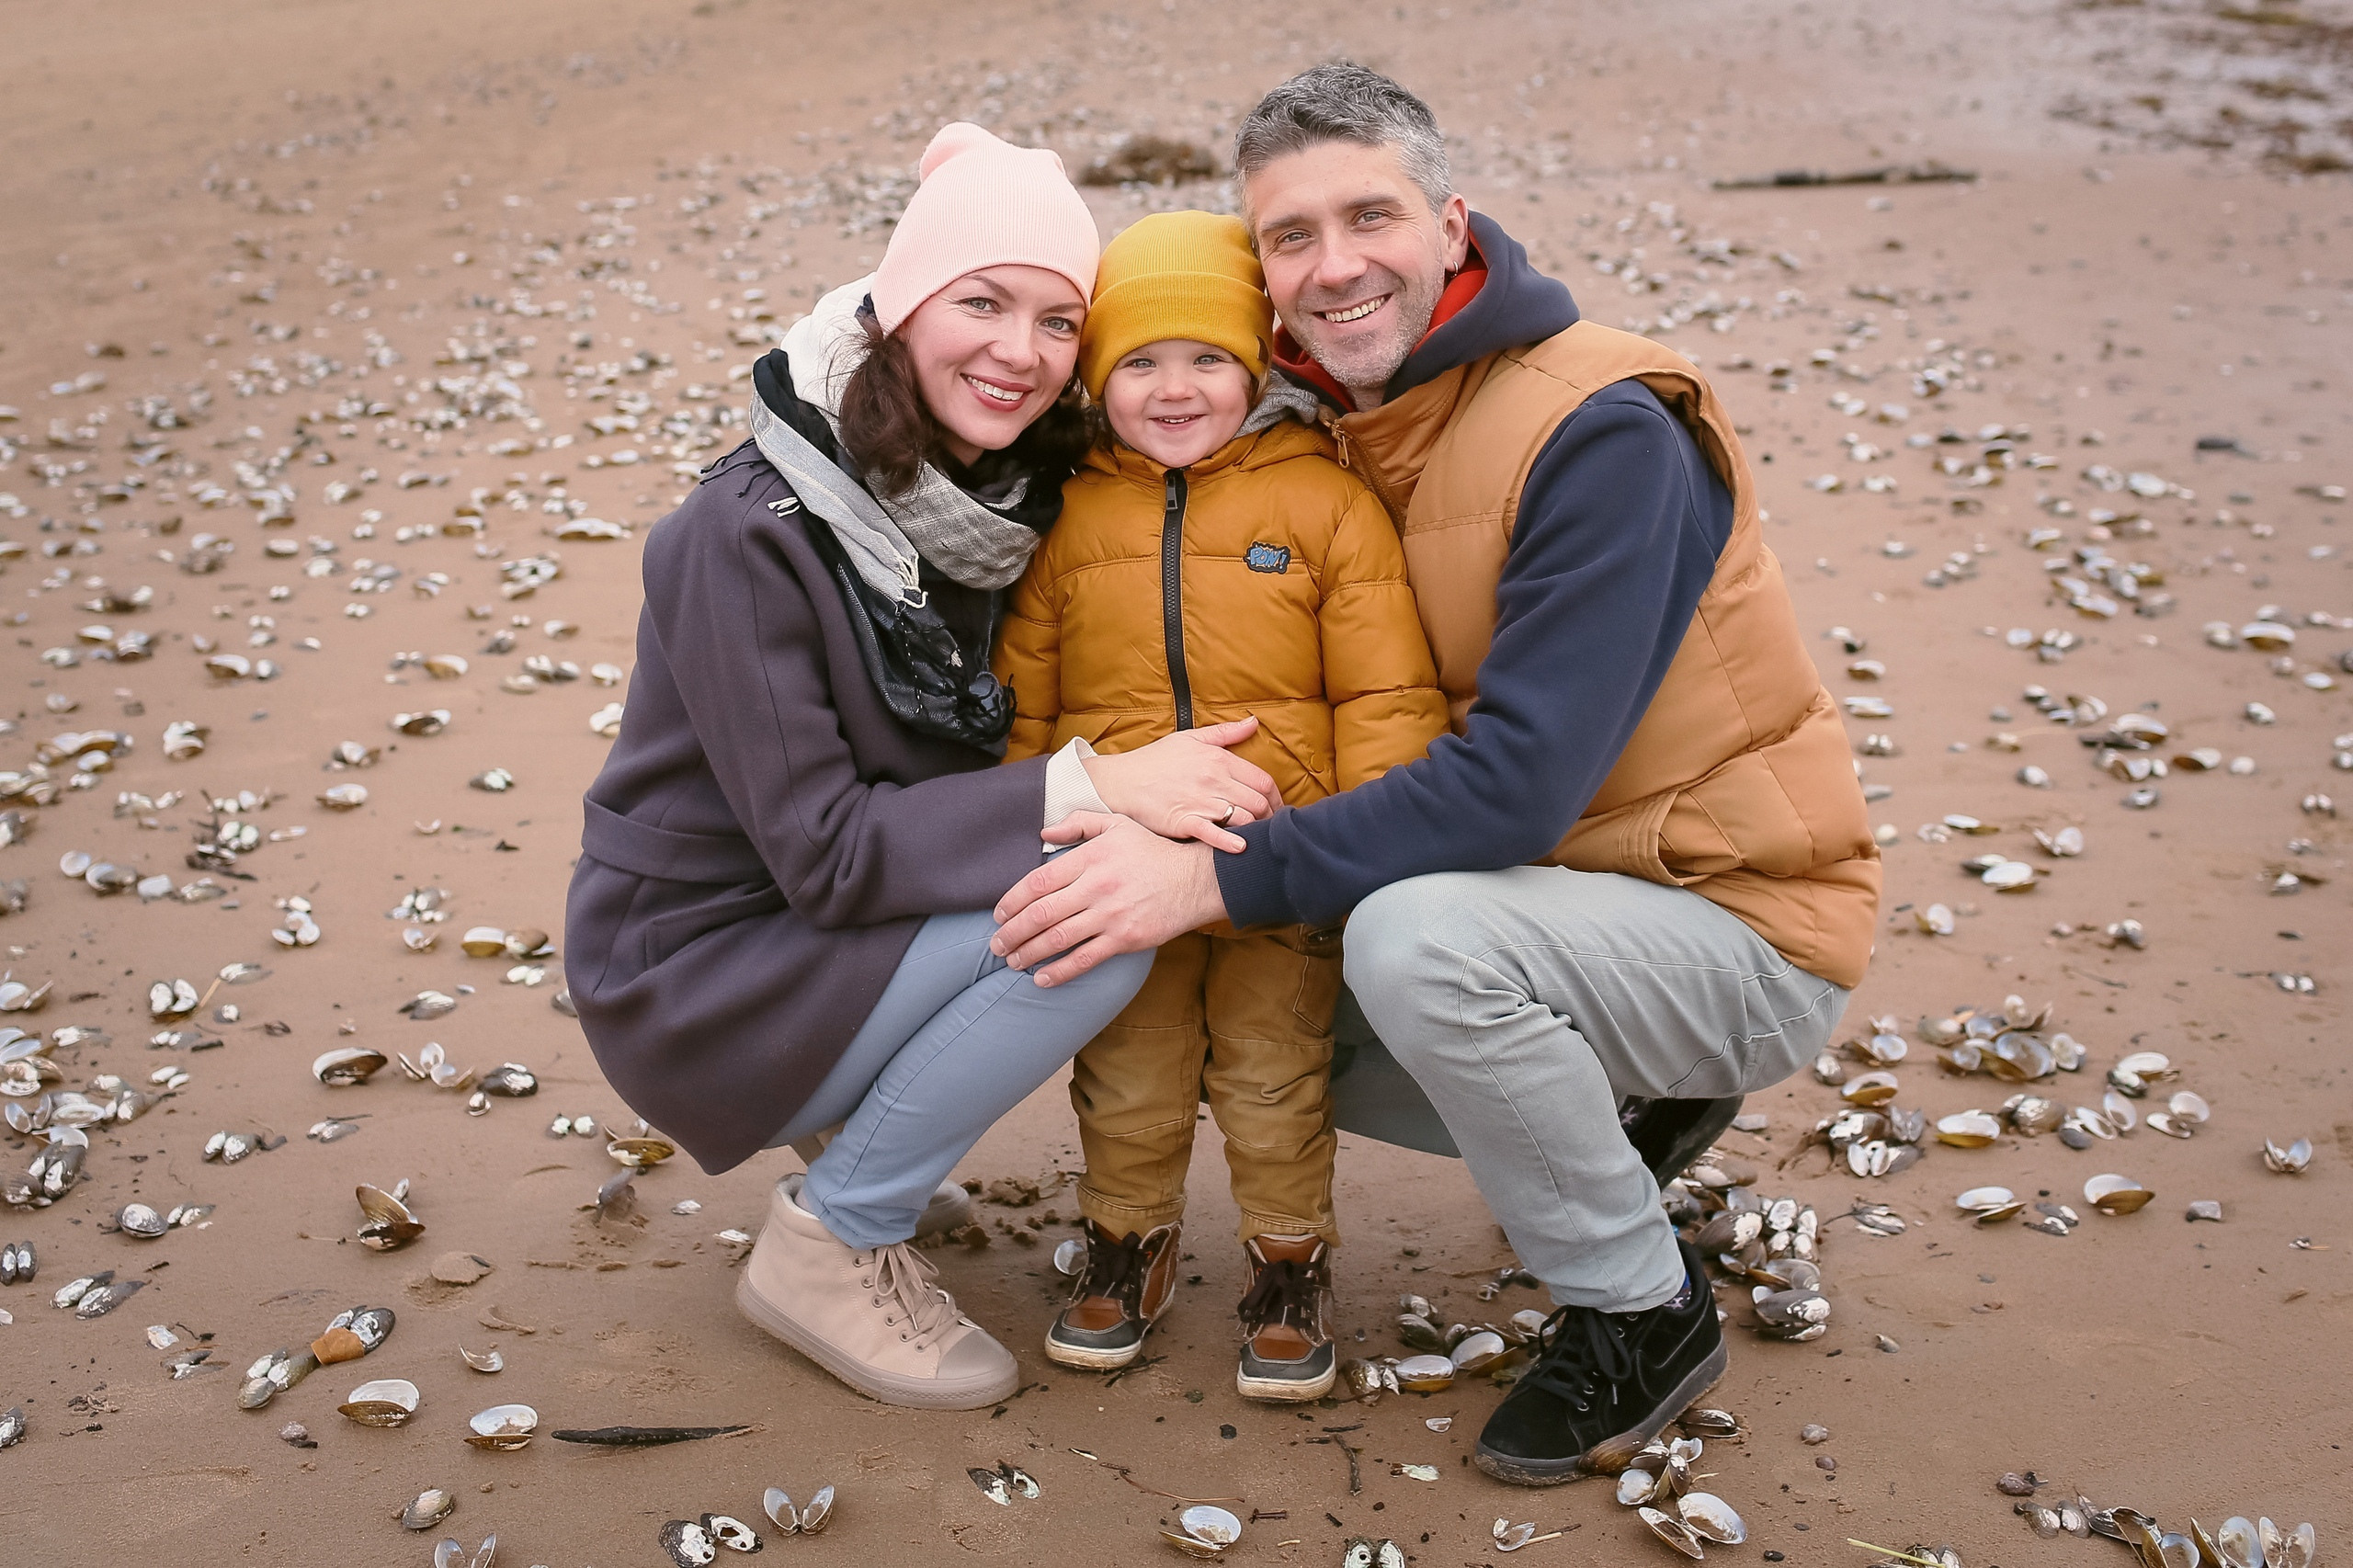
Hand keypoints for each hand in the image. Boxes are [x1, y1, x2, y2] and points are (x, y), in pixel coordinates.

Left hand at [991, 812, 1228, 984]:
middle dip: (1013, 932)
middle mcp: (1097, 886)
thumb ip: (1079, 824)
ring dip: (1028, 952)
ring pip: (1058, 938)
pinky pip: (1085, 959)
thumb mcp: (1117, 825)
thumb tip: (1044, 832)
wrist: (1196, 880)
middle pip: (1042, 914)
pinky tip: (1040, 978)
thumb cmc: (1153, 851)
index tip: (998, 914)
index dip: (1012, 900)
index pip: (1039, 881)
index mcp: (1091, 858)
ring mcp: (1111, 915)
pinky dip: (1059, 971)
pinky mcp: (1125, 939)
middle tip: (996, 944)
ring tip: (1012, 961)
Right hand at [1080, 717, 1276, 851]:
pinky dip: (1232, 842)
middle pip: (1258, 802)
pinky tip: (1241, 847)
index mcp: (1218, 759)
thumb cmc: (1155, 760)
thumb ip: (1226, 732)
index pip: (1263, 780)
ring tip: (1258, 835)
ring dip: (1256, 829)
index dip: (1277, 797)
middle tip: (1271, 825)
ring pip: (1244, 818)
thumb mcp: (1190, 738)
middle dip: (1270, 816)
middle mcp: (1212, 780)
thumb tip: (1254, 722)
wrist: (1121, 781)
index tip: (1277, 807)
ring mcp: (1199, 802)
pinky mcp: (1184, 822)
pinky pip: (1215, 834)